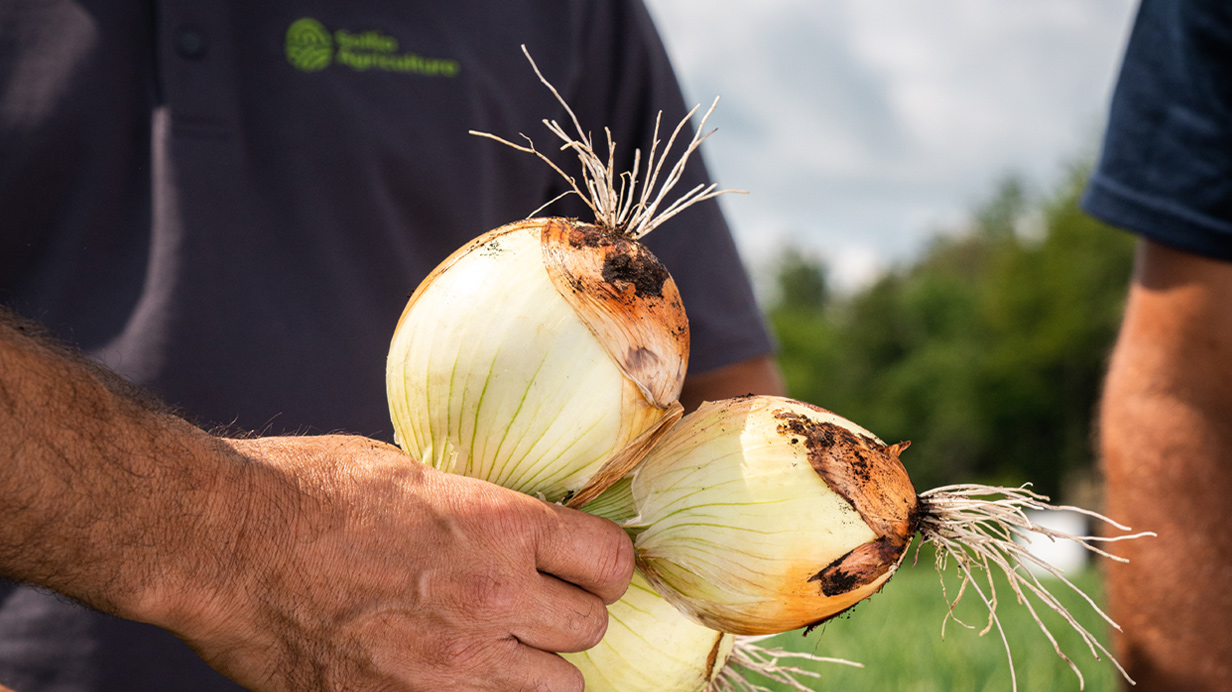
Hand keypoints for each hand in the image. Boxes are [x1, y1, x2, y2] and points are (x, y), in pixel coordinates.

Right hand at [166, 435, 633, 691]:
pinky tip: (453, 674)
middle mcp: (490, 599)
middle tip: (539, 605)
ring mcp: (451, 667)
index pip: (611, 561)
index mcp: (498, 526)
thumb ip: (476, 507)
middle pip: (590, 629)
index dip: (604, 563)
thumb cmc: (306, 490)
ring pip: (554, 688)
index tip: (587, 564)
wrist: (222, 546)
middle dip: (571, 615)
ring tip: (499, 648)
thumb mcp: (410, 472)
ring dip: (534, 667)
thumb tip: (512, 523)